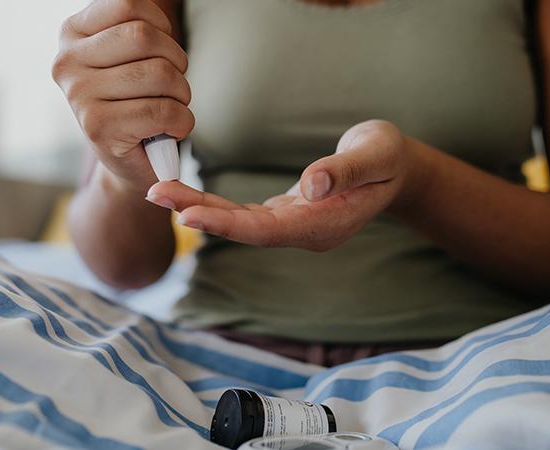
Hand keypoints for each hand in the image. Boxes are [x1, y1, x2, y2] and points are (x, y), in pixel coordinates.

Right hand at [52, 0, 194, 192]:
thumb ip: (134, 27)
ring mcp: (80, 96)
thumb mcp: (128, 56)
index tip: (159, 52)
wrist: (129, 162)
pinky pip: (164, 110)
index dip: (160, 26)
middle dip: (176, 61)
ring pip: (160, 73)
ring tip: (170, 107)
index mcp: (72, 34)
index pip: (129, 5)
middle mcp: (67, 63)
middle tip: (172, 85)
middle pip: (145, 37)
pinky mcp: (99, 129)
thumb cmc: (135, 102)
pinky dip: (183, 121)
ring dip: (182, 93)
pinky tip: (170, 129)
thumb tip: (159, 11)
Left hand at [146, 120, 419, 250]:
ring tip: (160, 191)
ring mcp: (294, 225)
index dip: (226, 224)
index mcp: (323, 225)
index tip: (188, 214)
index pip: (266, 230)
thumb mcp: (376, 155)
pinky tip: (188, 196)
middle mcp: (303, 231)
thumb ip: (345, 171)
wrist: (395, 169)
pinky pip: (245, 213)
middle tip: (154, 193)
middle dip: (198, 212)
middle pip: (243, 228)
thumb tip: (311, 185)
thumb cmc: (387, 158)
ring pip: (239, 221)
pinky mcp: (286, 213)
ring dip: (200, 207)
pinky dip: (216, 204)